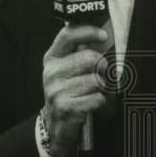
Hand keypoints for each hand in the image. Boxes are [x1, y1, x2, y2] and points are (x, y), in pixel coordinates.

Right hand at [42, 24, 109, 156]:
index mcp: (52, 58)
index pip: (68, 35)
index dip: (88, 32)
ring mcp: (56, 90)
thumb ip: (80, 52)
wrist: (56, 124)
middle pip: (89, 58)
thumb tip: (103, 36)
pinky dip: (99, 101)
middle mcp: (52, 72)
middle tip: (101, 76)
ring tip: (94, 92)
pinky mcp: (65, 107)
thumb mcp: (68, 70)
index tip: (104, 35)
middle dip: (102, 68)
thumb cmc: (68, 92)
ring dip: (102, 88)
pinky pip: (96, 98)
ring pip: (96, 80)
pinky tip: (90, 103)